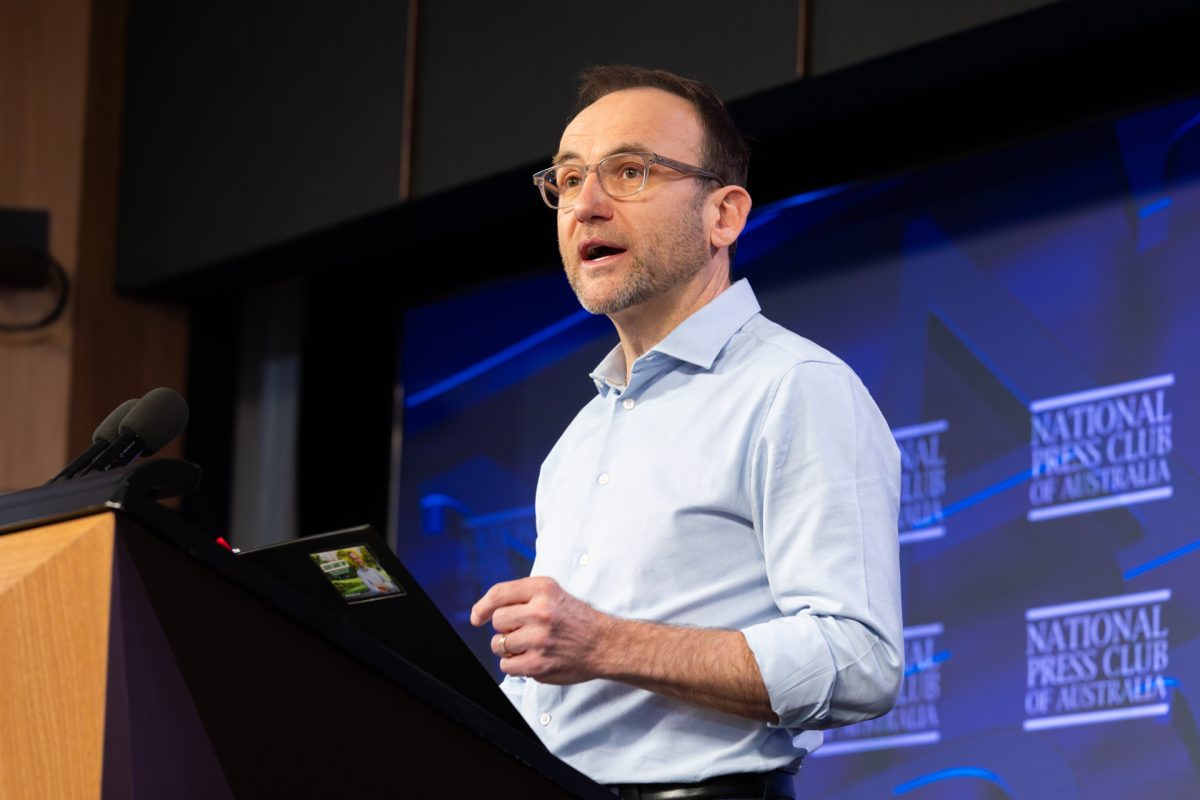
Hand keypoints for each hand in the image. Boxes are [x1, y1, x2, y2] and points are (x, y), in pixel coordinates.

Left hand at [470, 576, 611, 683]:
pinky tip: (531, 658)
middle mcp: (541, 612)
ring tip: (529, 645)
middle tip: (522, 630)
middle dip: (505, 627)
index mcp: (543, 589)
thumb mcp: (553, 593)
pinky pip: (507, 666)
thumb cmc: (576, 619)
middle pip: (497, 620)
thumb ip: (523, 595)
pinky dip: (514, 664)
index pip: (498, 594)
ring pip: (499, 644)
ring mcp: (539, 639)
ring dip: (508, 647)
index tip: (477, 617)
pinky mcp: (539, 664)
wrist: (604, 644)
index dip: (482, 606)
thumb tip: (485, 609)